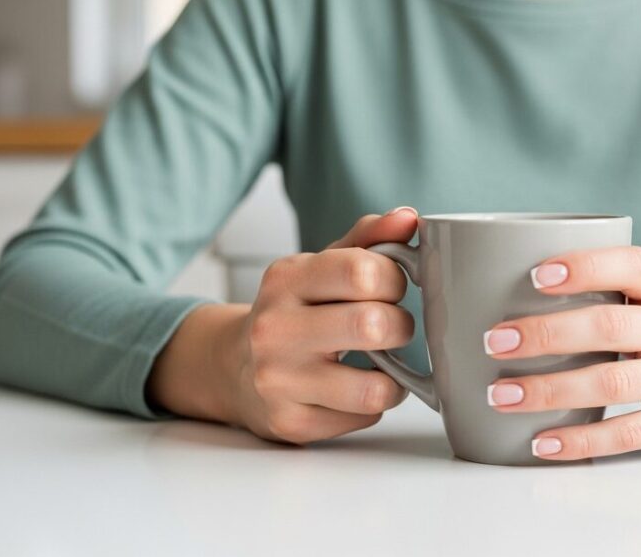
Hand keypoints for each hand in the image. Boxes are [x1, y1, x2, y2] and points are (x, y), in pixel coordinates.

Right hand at [147, 207, 421, 443]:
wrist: (231, 368)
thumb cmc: (293, 312)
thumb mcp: (320, 267)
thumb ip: (367, 239)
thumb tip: (408, 218)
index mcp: (287, 279)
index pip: (364, 271)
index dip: (395, 280)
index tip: (392, 288)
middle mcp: (276, 329)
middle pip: (373, 326)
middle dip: (401, 327)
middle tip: (392, 328)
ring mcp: (280, 380)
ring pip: (375, 387)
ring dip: (394, 378)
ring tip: (383, 367)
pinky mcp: (291, 422)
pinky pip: (364, 417)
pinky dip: (371, 404)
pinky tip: (354, 390)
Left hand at [483, 246, 640, 459]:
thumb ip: (616, 292)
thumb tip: (519, 292)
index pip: (631, 265)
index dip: (584, 266)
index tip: (536, 274)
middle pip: (610, 325)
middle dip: (547, 333)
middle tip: (496, 339)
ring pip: (612, 382)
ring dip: (550, 390)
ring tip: (502, 394)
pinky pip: (628, 432)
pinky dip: (581, 440)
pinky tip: (544, 442)